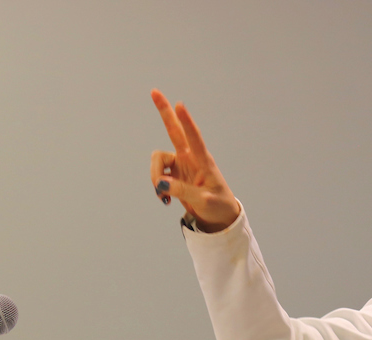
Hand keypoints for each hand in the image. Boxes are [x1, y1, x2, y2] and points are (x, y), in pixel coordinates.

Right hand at [150, 89, 241, 231]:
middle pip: (174, 130)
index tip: (180, 105)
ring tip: (163, 195)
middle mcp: (190, 158)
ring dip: (155, 177)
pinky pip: (158, 176)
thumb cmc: (217, 206)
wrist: (218, 216)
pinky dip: (158, 187)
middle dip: (164, 112)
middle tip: (154, 91)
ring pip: (158, 160)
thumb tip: (162, 184)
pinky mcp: (173, 174)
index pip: (194, 138)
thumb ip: (183, 191)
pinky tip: (166, 199)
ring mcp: (181, 165)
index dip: (186, 122)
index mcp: (203, 161)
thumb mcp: (203, 200)